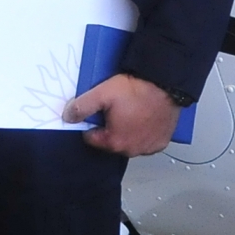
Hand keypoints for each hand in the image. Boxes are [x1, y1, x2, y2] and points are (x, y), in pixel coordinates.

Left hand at [68, 73, 183, 155]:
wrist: (166, 84)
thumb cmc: (136, 90)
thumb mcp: (102, 94)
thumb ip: (82, 107)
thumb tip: (68, 117)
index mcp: (114, 142)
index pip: (92, 138)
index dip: (92, 123)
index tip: (100, 112)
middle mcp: (131, 150)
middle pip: (111, 142)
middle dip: (110, 128)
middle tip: (118, 109)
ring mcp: (148, 148)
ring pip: (129, 142)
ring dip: (127, 132)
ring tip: (132, 113)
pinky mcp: (161, 142)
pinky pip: (146, 142)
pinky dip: (144, 134)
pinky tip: (144, 119)